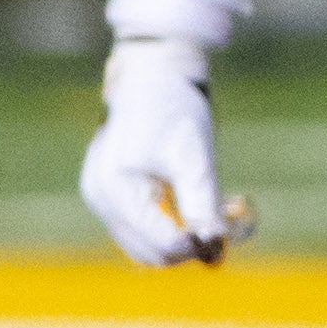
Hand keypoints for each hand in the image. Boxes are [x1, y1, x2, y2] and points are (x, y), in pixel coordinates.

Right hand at [80, 37, 239, 265]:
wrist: (152, 76)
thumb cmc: (173, 108)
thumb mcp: (194, 156)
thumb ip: (202, 203)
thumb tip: (216, 245)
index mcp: (115, 186)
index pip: (158, 242)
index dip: (194, 244)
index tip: (226, 232)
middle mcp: (100, 197)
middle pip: (148, 251)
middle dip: (187, 246)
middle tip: (223, 227)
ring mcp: (101, 197)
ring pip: (144, 244)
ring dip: (179, 238)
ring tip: (212, 213)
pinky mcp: (110, 195)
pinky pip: (141, 227)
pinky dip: (168, 225)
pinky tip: (193, 205)